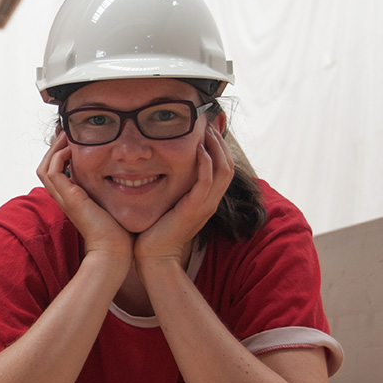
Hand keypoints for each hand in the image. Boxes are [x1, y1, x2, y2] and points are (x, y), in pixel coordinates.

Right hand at [37, 132, 132, 260]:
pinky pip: (53, 172)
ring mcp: (65, 198)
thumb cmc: (120, 233)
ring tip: (68, 135)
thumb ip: (117, 192)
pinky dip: (59, 157)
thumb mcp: (116, 205)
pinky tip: (73, 149)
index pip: (57, 173)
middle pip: (46, 167)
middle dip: (55, 147)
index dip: (61, 155)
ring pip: (45, 167)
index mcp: (74, 198)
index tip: (74, 140)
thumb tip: (132, 178)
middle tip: (67, 132)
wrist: (116, 251)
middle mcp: (65, 198)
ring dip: (55, 149)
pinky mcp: (69, 198)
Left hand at [135, 126, 233, 264]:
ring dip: (216, 148)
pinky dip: (206, 164)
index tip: (206, 130)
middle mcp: (209, 202)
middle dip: (220, 143)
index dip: (218, 149)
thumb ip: (171, 190)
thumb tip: (158, 172)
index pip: (222, 169)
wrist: (153, 257)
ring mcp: (204, 206)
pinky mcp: (194, 210)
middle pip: (228, 166)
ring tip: (207, 131)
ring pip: (223, 171)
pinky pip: (207, 183)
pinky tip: (198, 150)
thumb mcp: (167, 205)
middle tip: (209, 124)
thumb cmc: (154, 232)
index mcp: (205, 201)